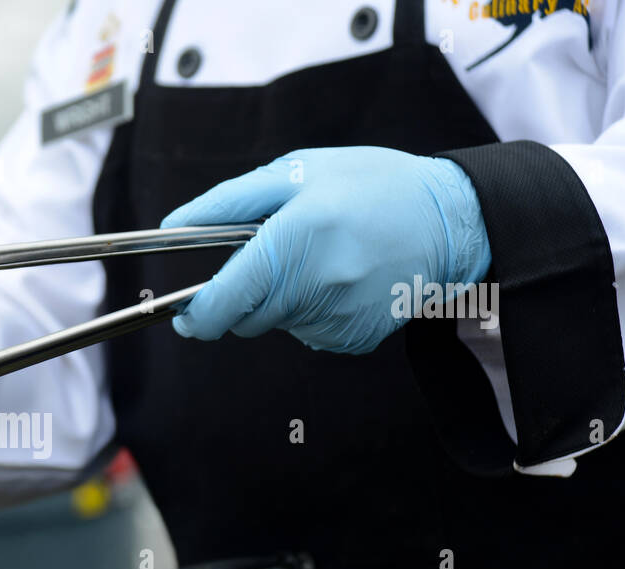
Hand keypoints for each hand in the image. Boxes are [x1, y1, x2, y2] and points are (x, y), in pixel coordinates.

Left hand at [161, 147, 491, 353]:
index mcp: (296, 238)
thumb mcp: (297, 173)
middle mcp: (316, 285)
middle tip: (278, 255)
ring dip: (282, 299)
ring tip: (321, 257)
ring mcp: (338, 318)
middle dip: (246, 294)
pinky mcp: (354, 339)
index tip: (186, 315)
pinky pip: (309, 334)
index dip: (197, 314)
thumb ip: (228, 203)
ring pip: (277, 326)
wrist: (453, 220)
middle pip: (246, 318)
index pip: (225, 300)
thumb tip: (172, 225)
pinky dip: (312, 312)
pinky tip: (342, 279)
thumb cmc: (370, 186)